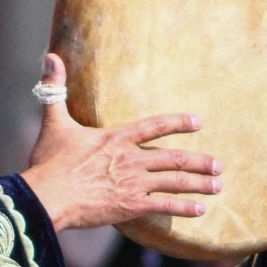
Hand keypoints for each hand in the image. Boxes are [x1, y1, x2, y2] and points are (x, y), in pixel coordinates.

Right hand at [20, 54, 222, 230]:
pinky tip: (201, 210)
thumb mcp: (53, 122)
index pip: (155, 125)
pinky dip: (185, 207)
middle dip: (200, 162)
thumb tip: (51, 57)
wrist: (47, 196)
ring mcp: (133, 182)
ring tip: (217, 186)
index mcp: (116, 138)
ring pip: (176, 181)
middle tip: (219, 166)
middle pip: (174, 158)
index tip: (198, 122)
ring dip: (199, 184)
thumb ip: (55, 90)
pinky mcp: (131, 206)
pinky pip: (165, 205)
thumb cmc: (49, 162)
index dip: (178, 122)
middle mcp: (131, 158)